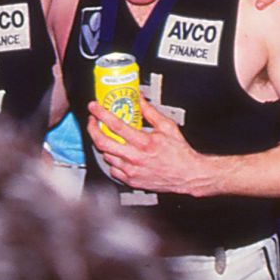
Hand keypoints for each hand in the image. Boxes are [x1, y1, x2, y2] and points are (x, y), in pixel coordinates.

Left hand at [89, 98, 214, 196]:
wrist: (186, 174)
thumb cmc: (179, 153)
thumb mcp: (167, 126)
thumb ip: (150, 112)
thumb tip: (140, 99)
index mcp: (144, 142)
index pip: (116, 125)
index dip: (101, 114)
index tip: (95, 107)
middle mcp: (135, 157)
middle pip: (102, 142)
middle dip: (93, 129)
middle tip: (92, 121)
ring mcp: (131, 170)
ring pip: (106, 156)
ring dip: (103, 144)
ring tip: (106, 136)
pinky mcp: (130, 180)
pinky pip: (113, 169)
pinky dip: (112, 159)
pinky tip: (117, 153)